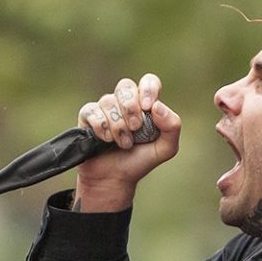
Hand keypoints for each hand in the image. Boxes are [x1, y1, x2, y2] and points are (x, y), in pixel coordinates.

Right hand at [74, 74, 181, 209]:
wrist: (115, 179)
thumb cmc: (140, 161)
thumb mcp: (165, 148)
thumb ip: (172, 127)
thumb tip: (157, 106)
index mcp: (145, 105)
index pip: (149, 81)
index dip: (148, 89)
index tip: (148, 107)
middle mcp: (125, 103)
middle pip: (125, 86)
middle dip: (131, 107)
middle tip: (135, 128)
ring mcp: (105, 108)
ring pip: (108, 101)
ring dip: (118, 125)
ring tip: (123, 143)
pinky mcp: (88, 116)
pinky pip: (91, 110)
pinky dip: (101, 126)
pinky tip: (106, 140)